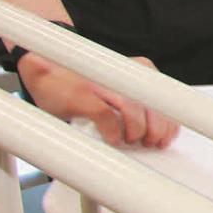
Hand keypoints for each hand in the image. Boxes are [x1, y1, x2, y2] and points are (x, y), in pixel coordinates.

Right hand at [19, 54, 178, 148]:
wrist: (44, 73)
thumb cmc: (80, 85)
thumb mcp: (114, 89)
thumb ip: (134, 103)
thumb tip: (158, 131)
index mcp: (134, 69)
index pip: (162, 96)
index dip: (168, 120)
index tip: (168, 137)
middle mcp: (120, 72)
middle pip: (152, 103)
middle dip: (157, 129)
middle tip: (151, 143)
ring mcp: (100, 83)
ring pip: (133, 109)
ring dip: (137, 131)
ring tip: (132, 141)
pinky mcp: (81, 95)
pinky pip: (105, 115)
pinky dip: (112, 131)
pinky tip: (113, 139)